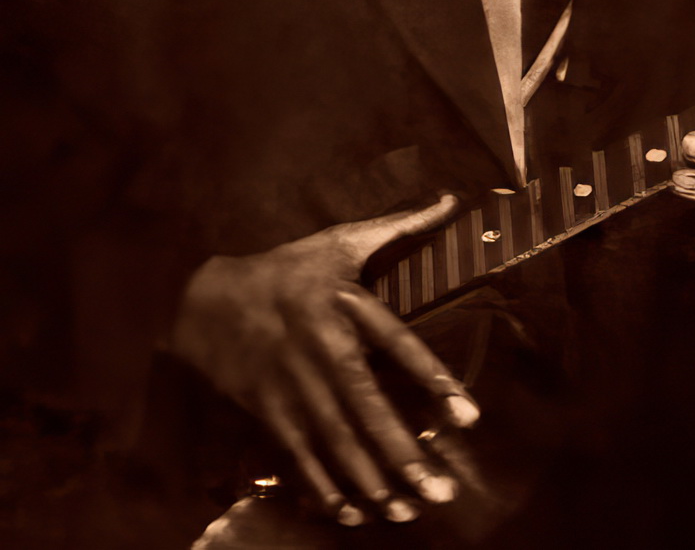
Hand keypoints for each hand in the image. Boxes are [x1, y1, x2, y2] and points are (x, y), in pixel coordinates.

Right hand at [171, 194, 476, 526]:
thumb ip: (398, 226)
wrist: (205, 299)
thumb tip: (450, 201)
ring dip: (374, 481)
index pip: (397, 346)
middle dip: (404, 454)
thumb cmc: (285, 270)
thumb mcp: (339, 242)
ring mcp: (292, 386)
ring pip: (337, 442)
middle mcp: (321, 350)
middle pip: (367, 409)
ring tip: (409, 510)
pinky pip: (301, 457)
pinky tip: (353, 513)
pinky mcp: (268, 411)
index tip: (469, 416)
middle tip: (441, 491)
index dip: (432, 379)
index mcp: (343, 306)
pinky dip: (325, 488)